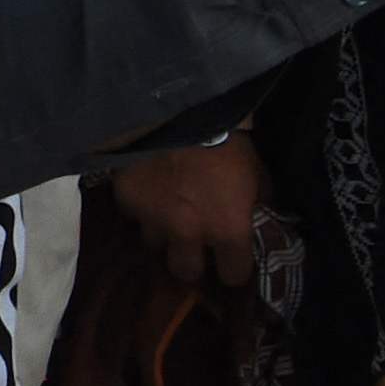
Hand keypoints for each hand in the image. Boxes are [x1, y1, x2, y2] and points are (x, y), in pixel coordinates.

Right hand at [111, 139, 264, 295]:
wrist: (180, 110)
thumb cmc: (228, 143)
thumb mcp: (258, 176)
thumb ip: (256, 207)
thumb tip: (257, 222)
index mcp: (227, 230)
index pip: (233, 275)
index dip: (233, 267)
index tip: (230, 260)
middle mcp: (188, 233)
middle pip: (185, 272)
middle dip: (191, 261)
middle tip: (193, 245)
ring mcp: (152, 218)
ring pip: (153, 243)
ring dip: (163, 233)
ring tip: (167, 215)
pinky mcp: (126, 200)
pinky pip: (131, 214)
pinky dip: (141, 207)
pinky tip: (149, 191)